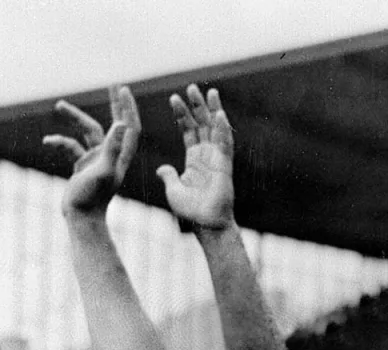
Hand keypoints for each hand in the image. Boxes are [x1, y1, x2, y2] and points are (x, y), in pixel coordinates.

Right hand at [45, 85, 140, 215]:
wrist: (81, 218)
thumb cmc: (92, 197)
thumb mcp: (103, 170)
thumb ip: (112, 147)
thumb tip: (121, 124)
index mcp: (121, 156)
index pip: (129, 127)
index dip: (128, 108)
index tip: (123, 89)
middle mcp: (111, 156)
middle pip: (114, 124)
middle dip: (114, 105)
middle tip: (112, 85)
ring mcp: (97, 161)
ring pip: (88, 133)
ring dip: (75, 119)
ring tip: (59, 106)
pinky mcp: (83, 167)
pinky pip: (72, 148)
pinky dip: (60, 142)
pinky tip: (47, 142)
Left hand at [159, 85, 235, 230]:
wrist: (206, 224)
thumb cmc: (191, 211)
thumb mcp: (174, 189)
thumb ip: (169, 176)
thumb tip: (162, 169)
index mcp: (194, 160)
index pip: (187, 131)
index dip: (181, 115)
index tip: (173, 98)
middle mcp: (206, 156)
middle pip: (202, 125)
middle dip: (197, 106)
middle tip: (191, 87)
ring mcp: (217, 159)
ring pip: (215, 129)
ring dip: (212, 111)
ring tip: (209, 92)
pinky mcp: (225, 166)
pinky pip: (225, 144)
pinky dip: (223, 129)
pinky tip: (220, 114)